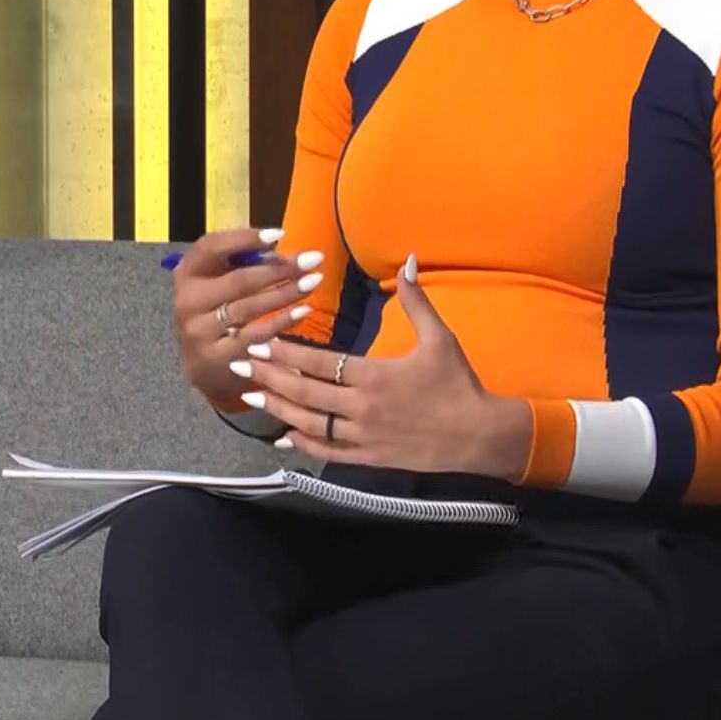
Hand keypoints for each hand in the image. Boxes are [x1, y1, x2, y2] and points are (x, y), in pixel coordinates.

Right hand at [170, 226, 327, 408]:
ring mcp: (199, 331)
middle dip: (279, 269)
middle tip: (313, 259)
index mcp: (187, 273)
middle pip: (238, 280)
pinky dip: (281, 322)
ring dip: (285, 293)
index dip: (244, 238)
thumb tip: (278, 245)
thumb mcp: (218, 283)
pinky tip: (303, 311)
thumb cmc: (217, 312)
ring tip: (314, 281)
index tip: (279, 235)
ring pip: (248, 308)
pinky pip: (254, 335)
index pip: (210, 247)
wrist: (203, 364)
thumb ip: (242, 263)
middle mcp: (187, 301)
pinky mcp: (216, 357)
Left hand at [228, 255, 531, 479]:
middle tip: (239, 364)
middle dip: (268, 377)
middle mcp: (363, 407)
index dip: (286, 353)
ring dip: (277, 410)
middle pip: (305, 392)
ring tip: (248, 396)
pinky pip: (329, 453)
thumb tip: (408, 261)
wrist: (481, 436)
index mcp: (375, 376)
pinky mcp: (370, 458)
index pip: (320, 363)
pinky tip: (282, 437)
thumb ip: (417, 301)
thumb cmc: (459, 385)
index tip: (259, 341)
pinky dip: (303, 445)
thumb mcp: (441, 338)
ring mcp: (364, 436)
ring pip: (310, 423)